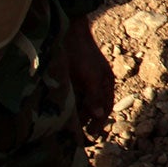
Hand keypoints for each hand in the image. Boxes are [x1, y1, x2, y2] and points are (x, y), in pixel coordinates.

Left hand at [63, 16, 114, 140]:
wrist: (68, 31)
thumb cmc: (82, 53)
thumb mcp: (90, 76)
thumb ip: (95, 95)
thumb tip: (99, 114)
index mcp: (105, 83)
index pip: (105, 109)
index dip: (99, 124)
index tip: (90, 136)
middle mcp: (97, 83)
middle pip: (94, 107)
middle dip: (87, 121)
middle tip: (77, 136)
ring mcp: (84, 79)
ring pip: (82, 102)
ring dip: (77, 113)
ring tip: (67, 126)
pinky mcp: (72, 76)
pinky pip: (73, 95)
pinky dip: (70, 104)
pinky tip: (62, 109)